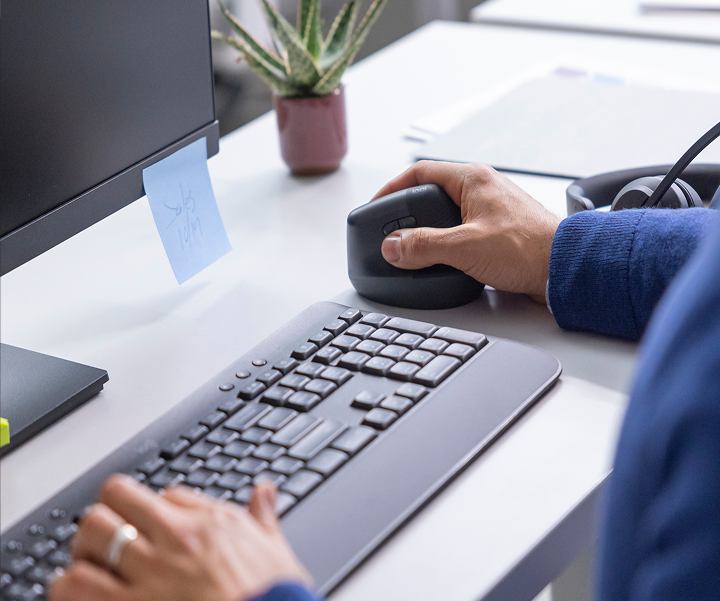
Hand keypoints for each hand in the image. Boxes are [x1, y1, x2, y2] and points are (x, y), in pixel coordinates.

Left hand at [49, 475, 310, 600]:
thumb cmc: (272, 596)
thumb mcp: (275, 550)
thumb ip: (263, 517)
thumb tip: (264, 491)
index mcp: (210, 523)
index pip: (166, 494)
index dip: (154, 508)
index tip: (153, 524)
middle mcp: (175, 540)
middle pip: (119, 497)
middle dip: (108, 513)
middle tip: (107, 534)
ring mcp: (149, 573)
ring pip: (92, 533)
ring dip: (84, 549)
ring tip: (87, 563)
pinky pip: (77, 586)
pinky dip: (68, 586)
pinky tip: (74, 591)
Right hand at [375, 161, 560, 303]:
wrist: (566, 267)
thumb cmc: (528, 248)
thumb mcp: (464, 247)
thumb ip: (423, 246)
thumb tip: (393, 246)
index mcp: (473, 179)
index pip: (419, 172)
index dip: (392, 189)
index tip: (376, 208)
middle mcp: (482, 189)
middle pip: (430, 193)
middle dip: (408, 214)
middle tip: (391, 233)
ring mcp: (490, 210)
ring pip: (446, 214)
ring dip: (427, 231)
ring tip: (413, 249)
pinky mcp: (497, 231)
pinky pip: (461, 230)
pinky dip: (445, 243)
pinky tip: (441, 260)